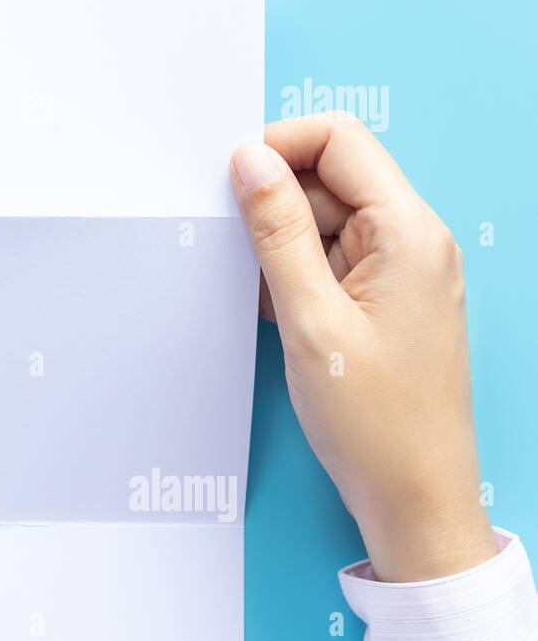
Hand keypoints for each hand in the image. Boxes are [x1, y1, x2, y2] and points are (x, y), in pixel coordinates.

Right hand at [230, 112, 496, 581]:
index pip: (340, 141)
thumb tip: (248, 159)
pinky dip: (290, 274)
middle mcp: (412, 241)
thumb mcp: (310, 319)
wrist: (413, 498)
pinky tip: (267, 308)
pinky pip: (328, 261)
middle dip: (272, 199)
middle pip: (330, 178)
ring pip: (324, 221)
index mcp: (409, 232)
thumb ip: (277, 232)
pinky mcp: (383, 301)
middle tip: (228, 243)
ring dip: (277, 242)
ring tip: (253, 290)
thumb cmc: (375, 421)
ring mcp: (400, 272)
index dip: (279, 147)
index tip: (229, 180)